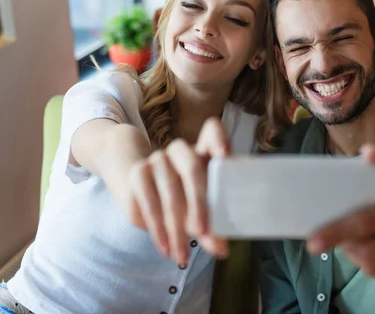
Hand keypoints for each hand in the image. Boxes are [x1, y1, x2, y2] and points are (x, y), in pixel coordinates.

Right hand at [125, 117, 230, 265]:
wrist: (138, 183)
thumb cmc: (184, 195)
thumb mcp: (200, 206)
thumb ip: (212, 225)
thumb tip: (222, 250)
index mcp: (204, 151)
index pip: (213, 131)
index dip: (219, 140)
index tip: (224, 156)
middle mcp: (180, 150)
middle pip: (192, 168)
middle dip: (198, 203)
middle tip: (202, 232)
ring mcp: (157, 160)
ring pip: (169, 191)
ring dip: (176, 227)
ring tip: (183, 255)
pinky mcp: (138, 174)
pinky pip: (148, 202)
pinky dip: (158, 229)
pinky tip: (165, 248)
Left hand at [306, 143, 374, 285]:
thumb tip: (368, 152)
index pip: (370, 222)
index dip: (339, 231)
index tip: (314, 242)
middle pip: (371, 252)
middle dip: (346, 245)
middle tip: (334, 235)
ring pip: (374, 267)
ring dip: (356, 254)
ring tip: (355, 239)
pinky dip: (371, 264)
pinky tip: (373, 248)